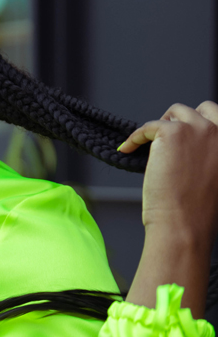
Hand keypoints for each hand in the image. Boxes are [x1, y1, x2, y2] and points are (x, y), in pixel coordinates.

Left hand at [119, 102, 217, 314]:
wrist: (184, 226)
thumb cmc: (197, 214)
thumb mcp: (213, 179)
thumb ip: (208, 159)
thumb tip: (188, 152)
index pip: (217, 116)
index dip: (198, 122)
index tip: (184, 134)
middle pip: (198, 109)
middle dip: (181, 120)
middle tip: (164, 136)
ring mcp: (196, 129)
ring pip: (174, 113)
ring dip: (161, 125)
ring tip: (148, 142)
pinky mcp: (172, 133)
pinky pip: (147, 126)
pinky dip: (134, 136)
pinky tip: (126, 148)